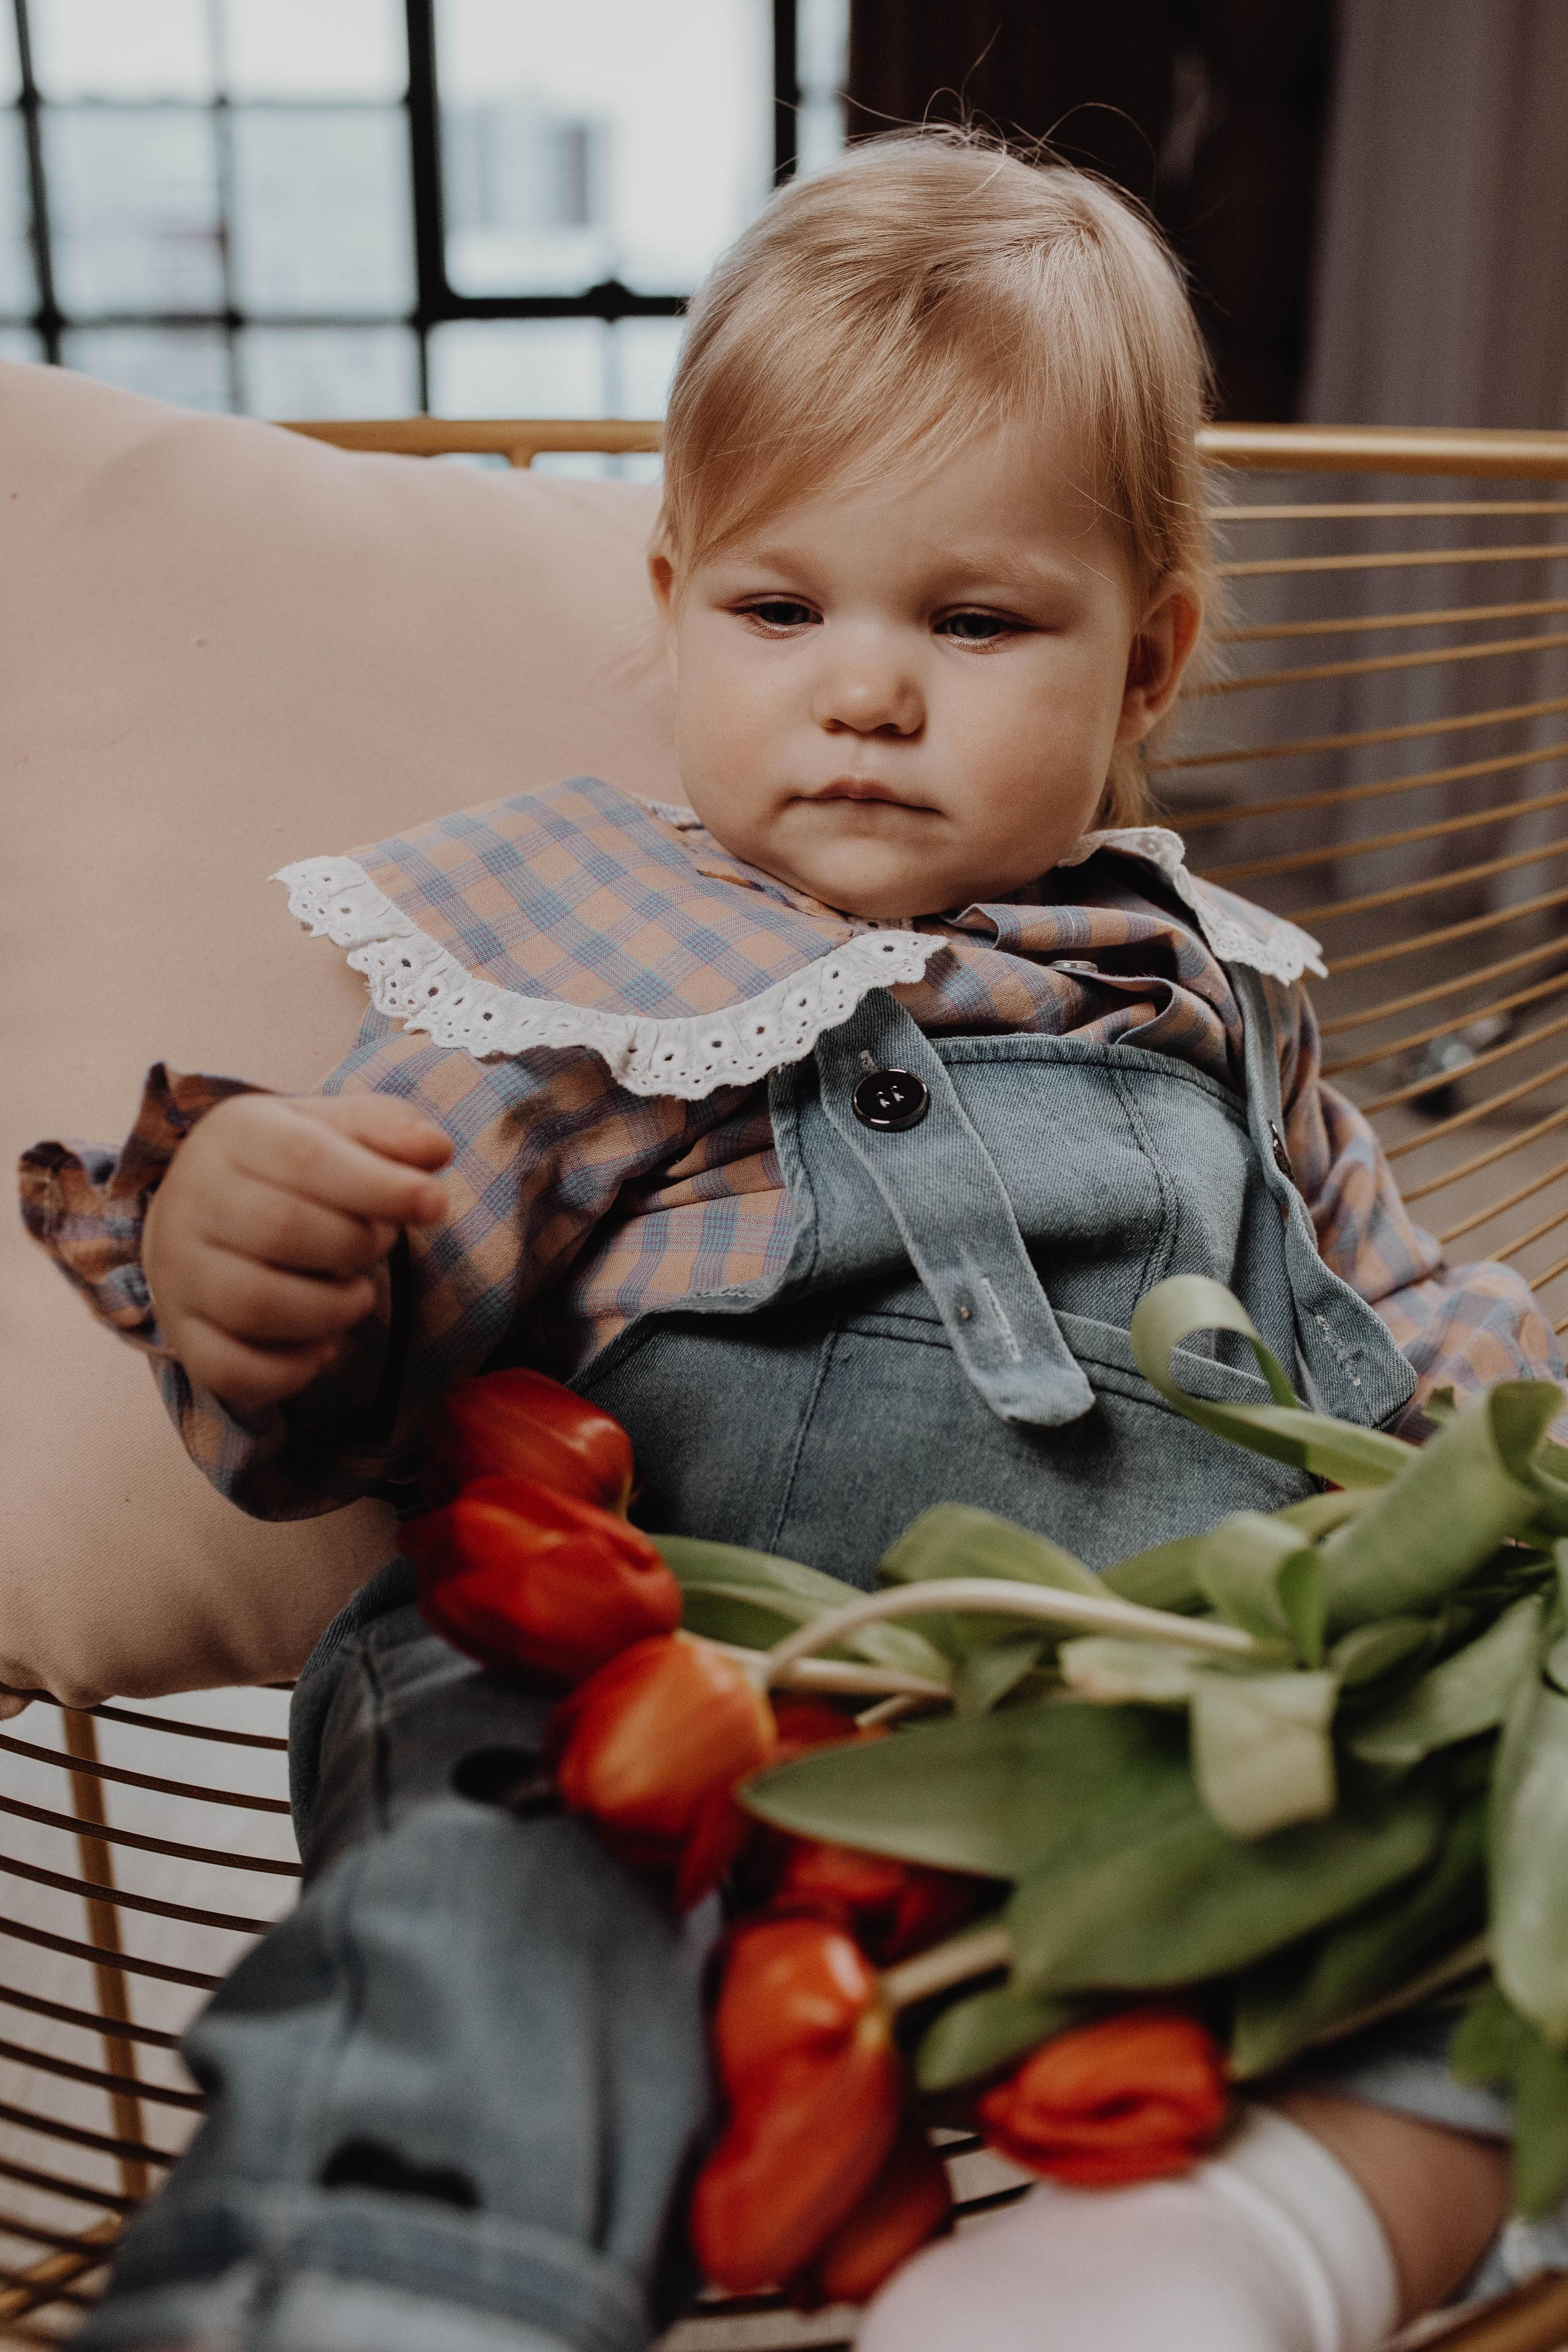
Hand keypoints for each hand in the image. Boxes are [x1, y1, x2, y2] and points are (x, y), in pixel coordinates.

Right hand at [143, 1093, 451, 1412]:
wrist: (196, 1210)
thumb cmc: (284, 1168)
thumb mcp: (332, 1129)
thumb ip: (388, 1130)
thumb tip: (436, 1150)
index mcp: (234, 1135)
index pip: (304, 1157)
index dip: (379, 1185)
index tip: (434, 1204)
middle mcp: (192, 1202)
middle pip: (281, 1231)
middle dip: (356, 1244)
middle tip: (380, 1242)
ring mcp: (179, 1273)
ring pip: (256, 1305)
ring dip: (333, 1310)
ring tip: (358, 1294)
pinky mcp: (183, 1335)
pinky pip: (232, 1370)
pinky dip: (292, 1372)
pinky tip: (324, 1348)